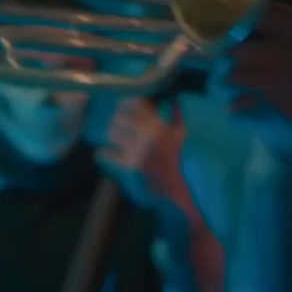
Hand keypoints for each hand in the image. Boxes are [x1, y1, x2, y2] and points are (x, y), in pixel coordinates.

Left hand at [98, 97, 191, 212]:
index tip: (130, 104)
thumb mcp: (185, 134)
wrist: (185, 190)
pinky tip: (106, 152)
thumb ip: (177, 115)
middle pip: (119, 117)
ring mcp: (134, 152)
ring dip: (113, 132)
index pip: (133, 103)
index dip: (129, 102)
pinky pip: (105, 155)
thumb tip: (173, 100)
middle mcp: (144, 136)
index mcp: (159, 125)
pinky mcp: (127, 168)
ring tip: (117, 135)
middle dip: (120, 117)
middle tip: (122, 121)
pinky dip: (104, 153)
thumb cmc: (187, 160)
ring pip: (111, 133)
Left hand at [212, 0, 291, 157]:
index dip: (250, 15)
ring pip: (238, 71)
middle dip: (234, 45)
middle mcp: (283, 49)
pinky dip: (240, 102)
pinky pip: (247, 100)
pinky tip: (237, 105)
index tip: (248, 19)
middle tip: (235, 49)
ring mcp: (277, 78)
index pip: (259, 11)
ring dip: (234, 72)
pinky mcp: (278, 103)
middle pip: (239, 42)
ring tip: (236, 75)